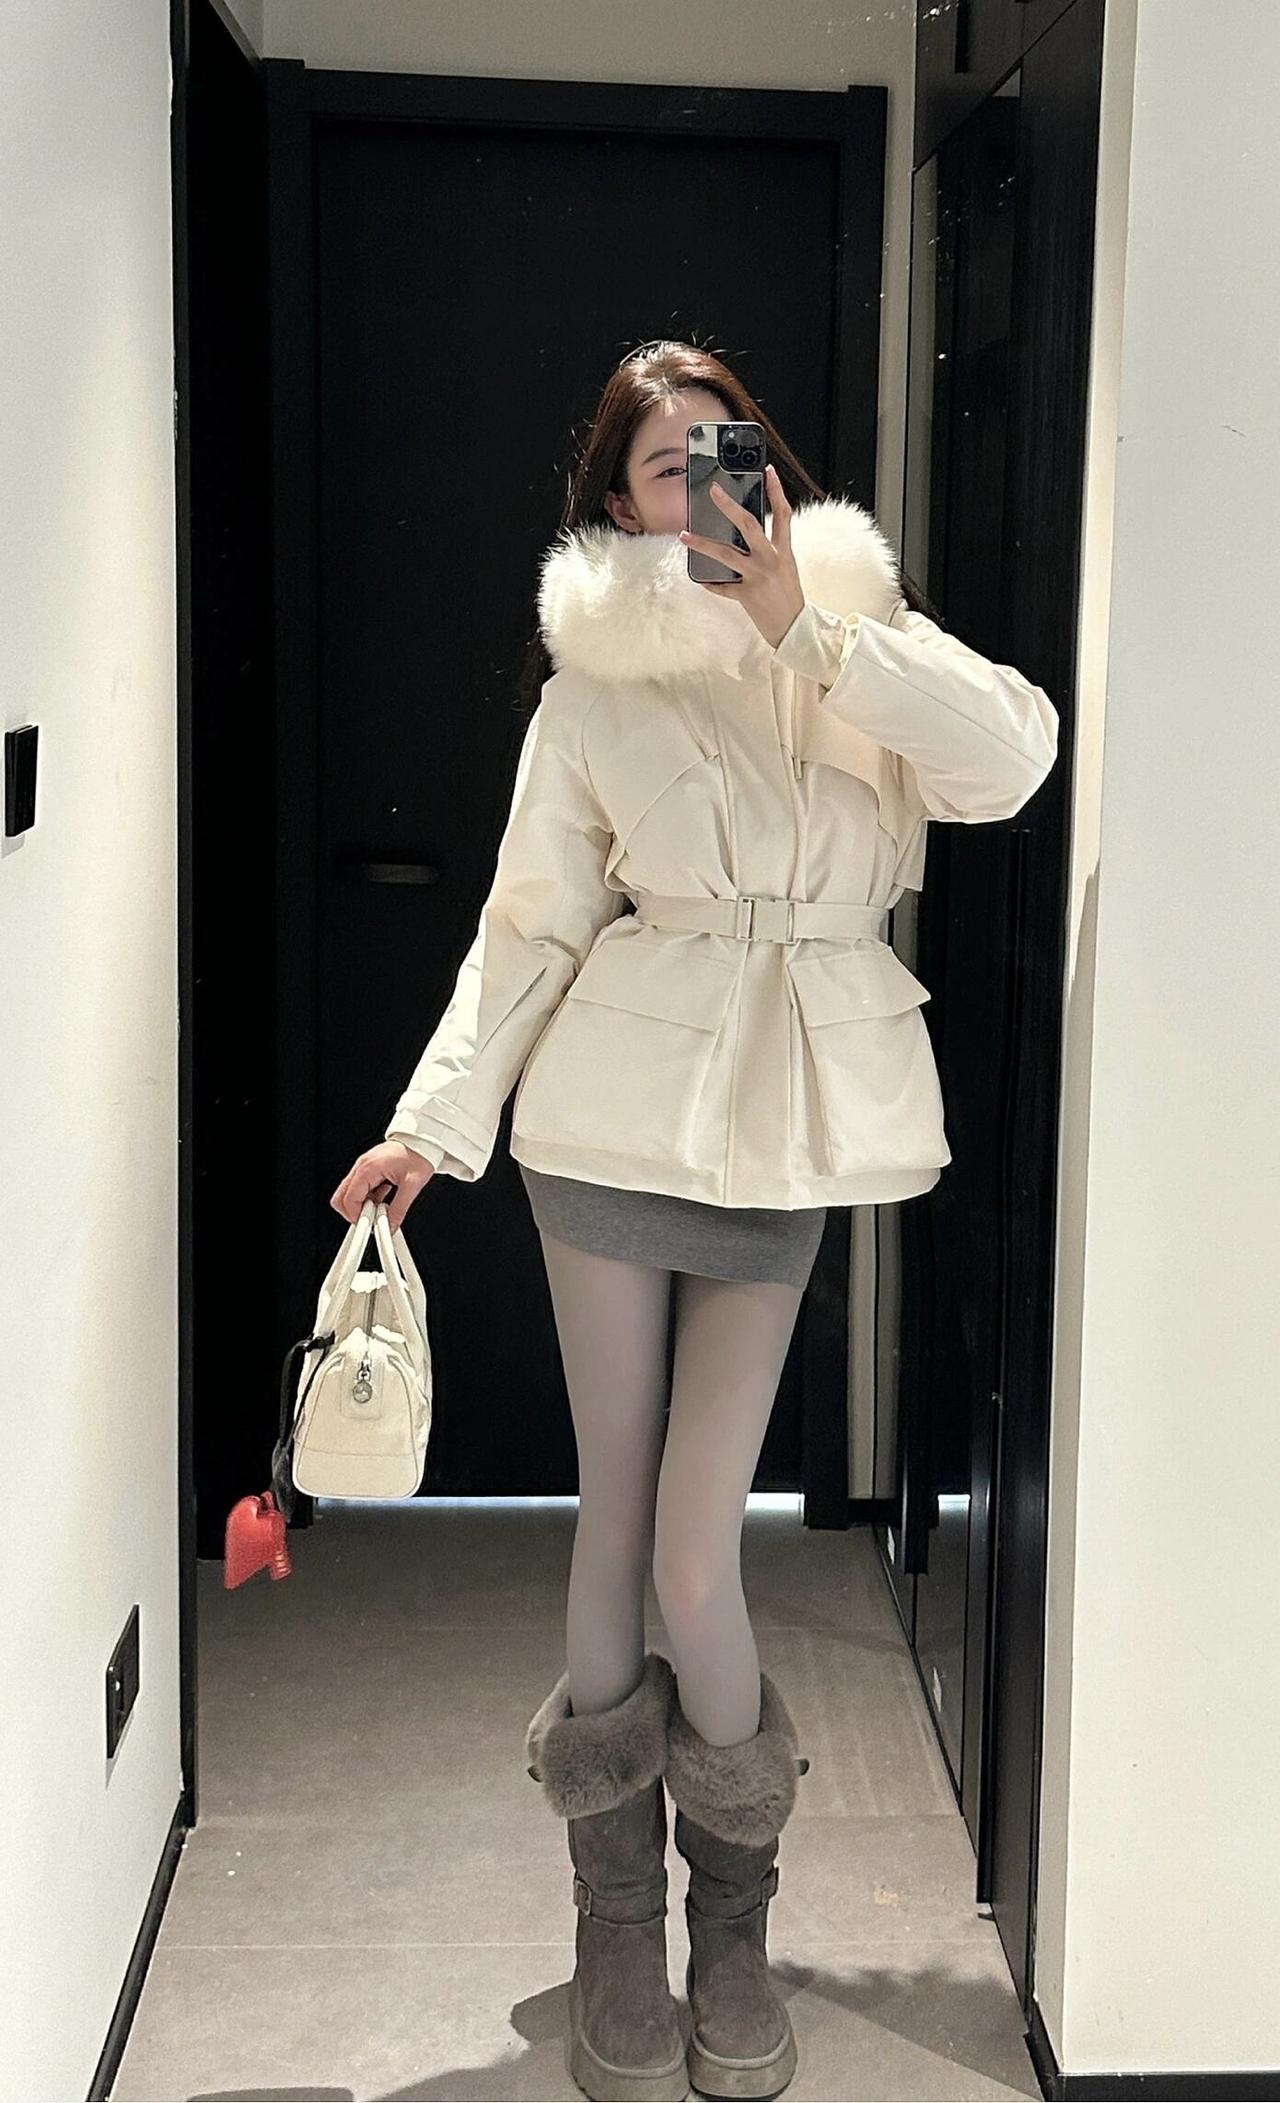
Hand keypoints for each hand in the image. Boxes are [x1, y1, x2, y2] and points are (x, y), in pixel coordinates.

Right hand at [330, 1140, 433, 1232]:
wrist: (423, 1142)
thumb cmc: (418, 1155)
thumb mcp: (412, 1185)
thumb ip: (399, 1208)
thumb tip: (391, 1225)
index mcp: (368, 1168)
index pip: (349, 1199)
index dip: (357, 1216)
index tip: (370, 1225)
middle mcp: (361, 1166)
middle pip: (340, 1197)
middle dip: (353, 1212)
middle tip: (372, 1218)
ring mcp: (363, 1167)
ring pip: (348, 1194)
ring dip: (362, 1205)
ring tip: (382, 1207)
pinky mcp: (368, 1169)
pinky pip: (358, 1188)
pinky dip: (367, 1198)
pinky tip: (383, 1198)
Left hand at [679, 463, 805, 649]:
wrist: (794, 628)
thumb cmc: (789, 597)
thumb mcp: (786, 567)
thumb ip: (772, 549)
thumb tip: (750, 535)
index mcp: (784, 550)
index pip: (783, 513)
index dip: (777, 491)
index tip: (768, 471)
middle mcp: (771, 559)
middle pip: (749, 524)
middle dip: (729, 506)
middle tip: (714, 491)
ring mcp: (757, 576)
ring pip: (726, 554)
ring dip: (702, 544)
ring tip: (684, 536)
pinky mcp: (747, 595)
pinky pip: (723, 587)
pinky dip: (712, 584)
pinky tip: (702, 581)